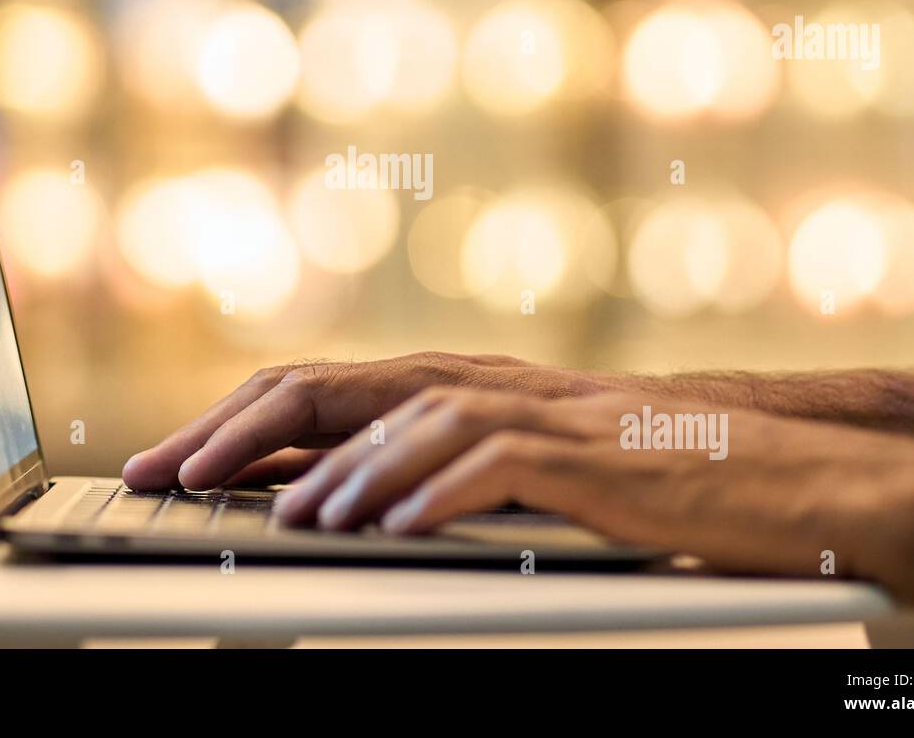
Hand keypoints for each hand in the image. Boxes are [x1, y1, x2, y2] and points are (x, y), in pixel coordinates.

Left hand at [121, 352, 599, 490]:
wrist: (747, 460)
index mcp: (446, 385)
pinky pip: (496, 464)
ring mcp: (530, 411)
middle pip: (337, 388)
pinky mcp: (581, 453)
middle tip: (176, 476)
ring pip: (411, 421)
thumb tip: (318, 492)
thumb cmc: (618, 467)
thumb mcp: (500, 456)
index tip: (166, 466)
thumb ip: (414, 460)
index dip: (230, 425)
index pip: (314, 391)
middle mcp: (476, 384)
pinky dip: (440, 492)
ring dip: (342, 472)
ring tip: (290, 518)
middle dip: (244, 432)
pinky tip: (398, 528)